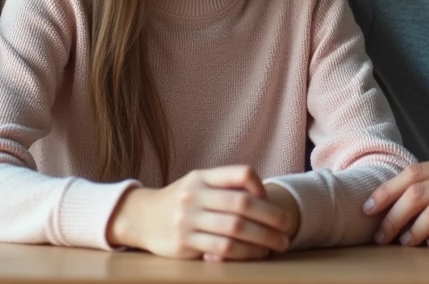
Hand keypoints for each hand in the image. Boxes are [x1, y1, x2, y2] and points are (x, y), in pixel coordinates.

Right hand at [109, 165, 294, 260]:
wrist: (141, 217)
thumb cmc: (180, 200)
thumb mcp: (197, 183)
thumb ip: (225, 185)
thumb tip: (262, 195)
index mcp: (202, 177)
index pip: (240, 173)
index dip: (259, 185)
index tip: (268, 198)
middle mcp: (195, 195)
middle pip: (242, 205)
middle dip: (271, 217)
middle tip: (287, 226)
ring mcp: (188, 219)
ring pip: (235, 228)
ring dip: (263, 238)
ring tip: (279, 244)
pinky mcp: (185, 242)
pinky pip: (222, 248)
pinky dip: (245, 252)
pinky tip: (257, 254)